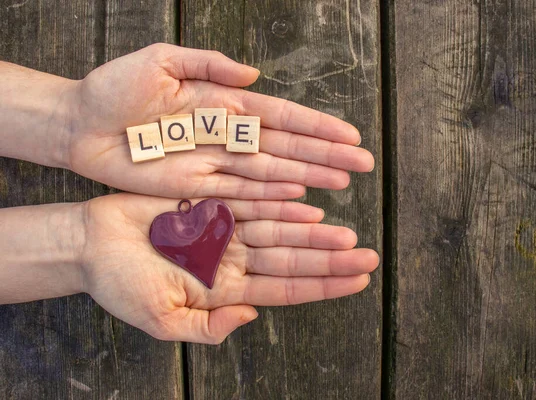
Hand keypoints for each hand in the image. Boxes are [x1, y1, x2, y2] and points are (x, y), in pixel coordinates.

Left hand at [68, 43, 374, 198]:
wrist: (80, 124)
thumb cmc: (114, 88)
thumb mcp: (161, 62)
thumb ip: (208, 64)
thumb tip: (252, 76)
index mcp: (222, 103)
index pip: (280, 116)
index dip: (316, 126)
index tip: (349, 136)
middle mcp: (226, 135)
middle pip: (285, 147)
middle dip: (324, 155)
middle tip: (361, 164)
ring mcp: (214, 163)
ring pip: (271, 172)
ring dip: (307, 178)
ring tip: (341, 183)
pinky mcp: (196, 187)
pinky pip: (240, 193)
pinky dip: (270, 198)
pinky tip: (299, 199)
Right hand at [80, 193, 378, 343]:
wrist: (90, 242)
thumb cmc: (120, 285)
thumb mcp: (162, 320)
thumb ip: (207, 327)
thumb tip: (250, 318)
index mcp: (226, 290)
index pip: (286, 289)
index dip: (322, 286)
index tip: (357, 281)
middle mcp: (234, 260)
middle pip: (293, 259)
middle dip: (330, 260)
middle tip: (368, 256)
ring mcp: (226, 230)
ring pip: (281, 231)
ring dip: (314, 235)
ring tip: (349, 236)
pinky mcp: (213, 203)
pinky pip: (254, 202)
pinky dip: (281, 206)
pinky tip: (309, 208)